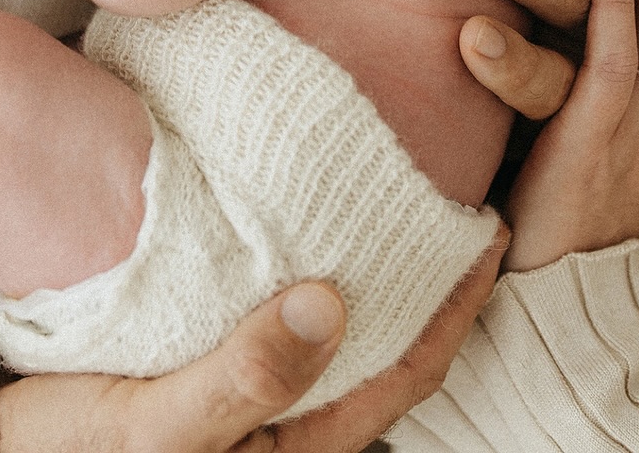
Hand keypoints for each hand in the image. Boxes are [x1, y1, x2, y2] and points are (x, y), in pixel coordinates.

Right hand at [0, 234, 503, 451]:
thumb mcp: (152, 426)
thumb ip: (246, 376)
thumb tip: (335, 303)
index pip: (403, 377)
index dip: (454, 309)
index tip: (486, 232)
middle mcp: (282, 439)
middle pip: (384, 361)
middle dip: (429, 292)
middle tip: (456, 209)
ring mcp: (249, 415)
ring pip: (340, 347)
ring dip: (374, 286)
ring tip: (395, 213)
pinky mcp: (210, 382)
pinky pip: (286, 332)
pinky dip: (313, 287)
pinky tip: (306, 238)